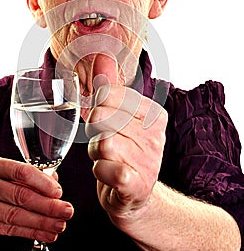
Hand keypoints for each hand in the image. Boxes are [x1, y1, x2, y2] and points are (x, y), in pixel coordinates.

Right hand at [0, 155, 72, 243]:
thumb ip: (22, 175)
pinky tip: (45, 233)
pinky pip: (9, 229)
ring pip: (16, 215)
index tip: (59, 191)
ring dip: (43, 222)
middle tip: (67, 210)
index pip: (20, 171)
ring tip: (60, 224)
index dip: (43, 183)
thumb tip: (53, 180)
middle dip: (48, 205)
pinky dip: (30, 232)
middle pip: (21, 195)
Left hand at [86, 54, 166, 230]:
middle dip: (94, 132)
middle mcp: (156, 135)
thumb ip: (110, 86)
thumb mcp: (119, 118)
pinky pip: (106, 168)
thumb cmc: (125, 152)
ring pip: (100, 143)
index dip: (98, 108)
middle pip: (102, 118)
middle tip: (105, 142)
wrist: (136, 197)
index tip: (107, 121)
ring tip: (107, 160)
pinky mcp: (137, 185)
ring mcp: (149, 161)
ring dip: (94, 153)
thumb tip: (102, 53)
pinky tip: (109, 174)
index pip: (109, 94)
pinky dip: (100, 171)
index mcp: (154, 114)